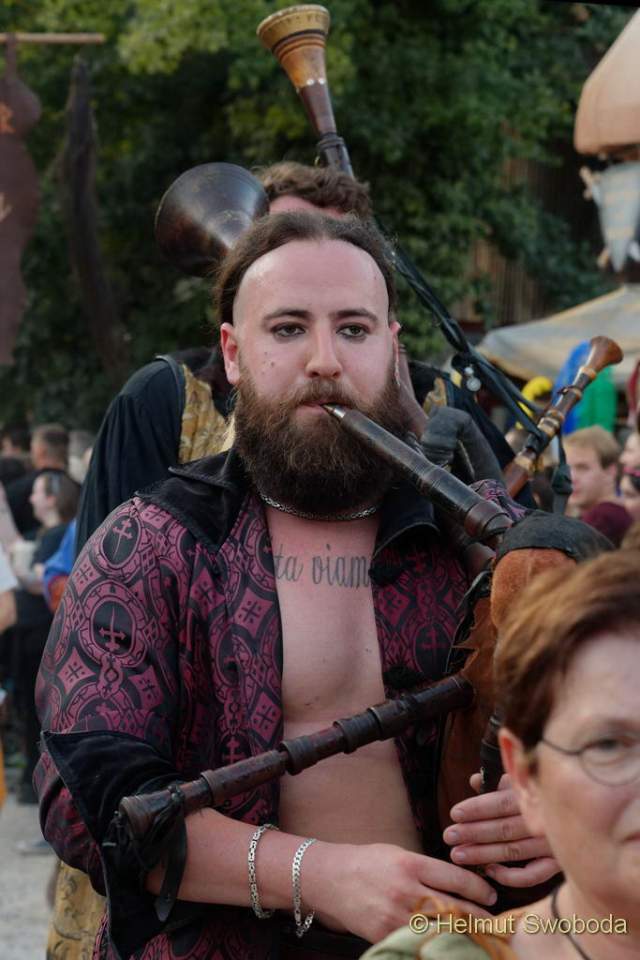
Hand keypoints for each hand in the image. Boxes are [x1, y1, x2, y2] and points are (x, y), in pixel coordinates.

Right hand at [305, 841, 496, 942]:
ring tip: (479, 936)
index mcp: (410, 864)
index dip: (479, 888)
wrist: (331, 878)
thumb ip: (427, 870)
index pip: (455, 878)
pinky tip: (448, 946)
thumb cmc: (369, 862)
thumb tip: (461, 884)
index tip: (491, 895)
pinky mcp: (384, 935)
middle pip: (453, 908)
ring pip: (439, 930)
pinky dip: (436, 945)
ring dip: (463, 935)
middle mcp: (405, 890)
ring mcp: (394, 916)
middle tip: (494, 921)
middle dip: (478, 917)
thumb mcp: (400, 855)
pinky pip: (418, 943)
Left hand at [443, 773, 559, 887]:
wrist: (586, 812)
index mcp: (537, 794)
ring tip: (458, 854)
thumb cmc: (546, 793)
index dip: (477, 808)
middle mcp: (546, 820)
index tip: (454, 813)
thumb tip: (473, 781)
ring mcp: (553, 844)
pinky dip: (510, 877)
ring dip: (483, 854)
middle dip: (473, 833)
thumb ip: (500, 781)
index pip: (502, 802)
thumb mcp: (526, 779)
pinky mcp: (558, 864)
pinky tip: (490, 871)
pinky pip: (533, 876)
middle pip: (504, 829)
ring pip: (513, 852)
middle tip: (449, 836)